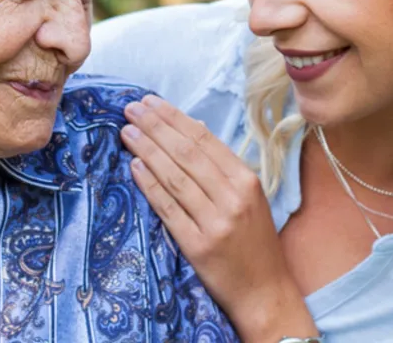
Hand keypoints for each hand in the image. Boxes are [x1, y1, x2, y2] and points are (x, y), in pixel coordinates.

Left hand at [121, 96, 318, 342]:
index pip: (204, 140)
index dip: (174, 118)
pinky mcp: (198, 245)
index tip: (151, 102)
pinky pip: (168, 209)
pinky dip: (150, 185)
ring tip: (127, 132)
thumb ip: (221, 165)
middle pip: (186, 153)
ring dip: (147, 150)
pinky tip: (134, 167)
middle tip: (131, 109)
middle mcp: (233, 197)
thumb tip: (191, 126)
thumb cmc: (254, 241)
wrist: (265, 291)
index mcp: (247, 180)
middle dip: (155, 127)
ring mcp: (215, 222)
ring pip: (174, 177)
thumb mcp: (249, 197)